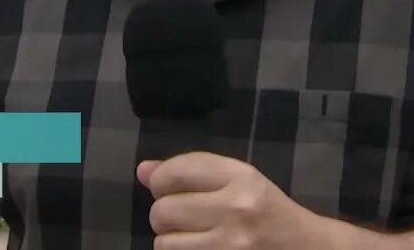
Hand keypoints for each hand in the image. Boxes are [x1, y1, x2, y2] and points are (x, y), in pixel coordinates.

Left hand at [138, 152, 324, 249]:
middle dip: (165, 215)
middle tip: (184, 218)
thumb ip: (193, 173)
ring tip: (195, 239)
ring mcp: (230, 247)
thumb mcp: (241, 182)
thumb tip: (143, 171)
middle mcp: (237, 210)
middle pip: (163, 210)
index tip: (165, 187)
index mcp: (242, 178)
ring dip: (172, 242)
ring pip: (164, 244)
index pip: (177, 172)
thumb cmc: (270, 213)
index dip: (160, 180)